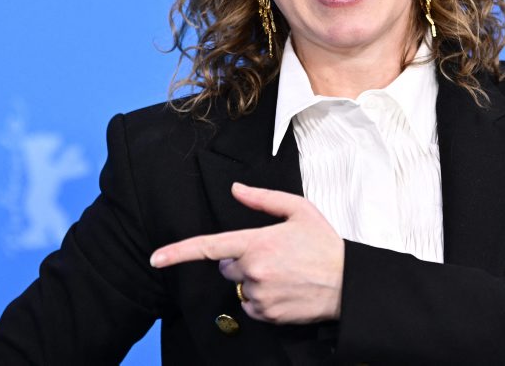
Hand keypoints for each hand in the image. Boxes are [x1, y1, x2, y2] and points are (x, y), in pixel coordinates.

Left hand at [150, 182, 343, 323]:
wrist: (348, 283)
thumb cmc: (324, 244)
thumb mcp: (299, 210)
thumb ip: (263, 199)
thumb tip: (236, 189)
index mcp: (257, 242)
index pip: (209, 247)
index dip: (178, 252)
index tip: (156, 258)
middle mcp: (254, 271)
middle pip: (227, 267)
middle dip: (241, 260)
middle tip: (272, 255)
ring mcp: (260, 296)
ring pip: (239, 287)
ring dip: (253, 280)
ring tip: (284, 272)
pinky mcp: (267, 315)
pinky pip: (251, 307)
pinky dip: (262, 299)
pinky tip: (284, 289)